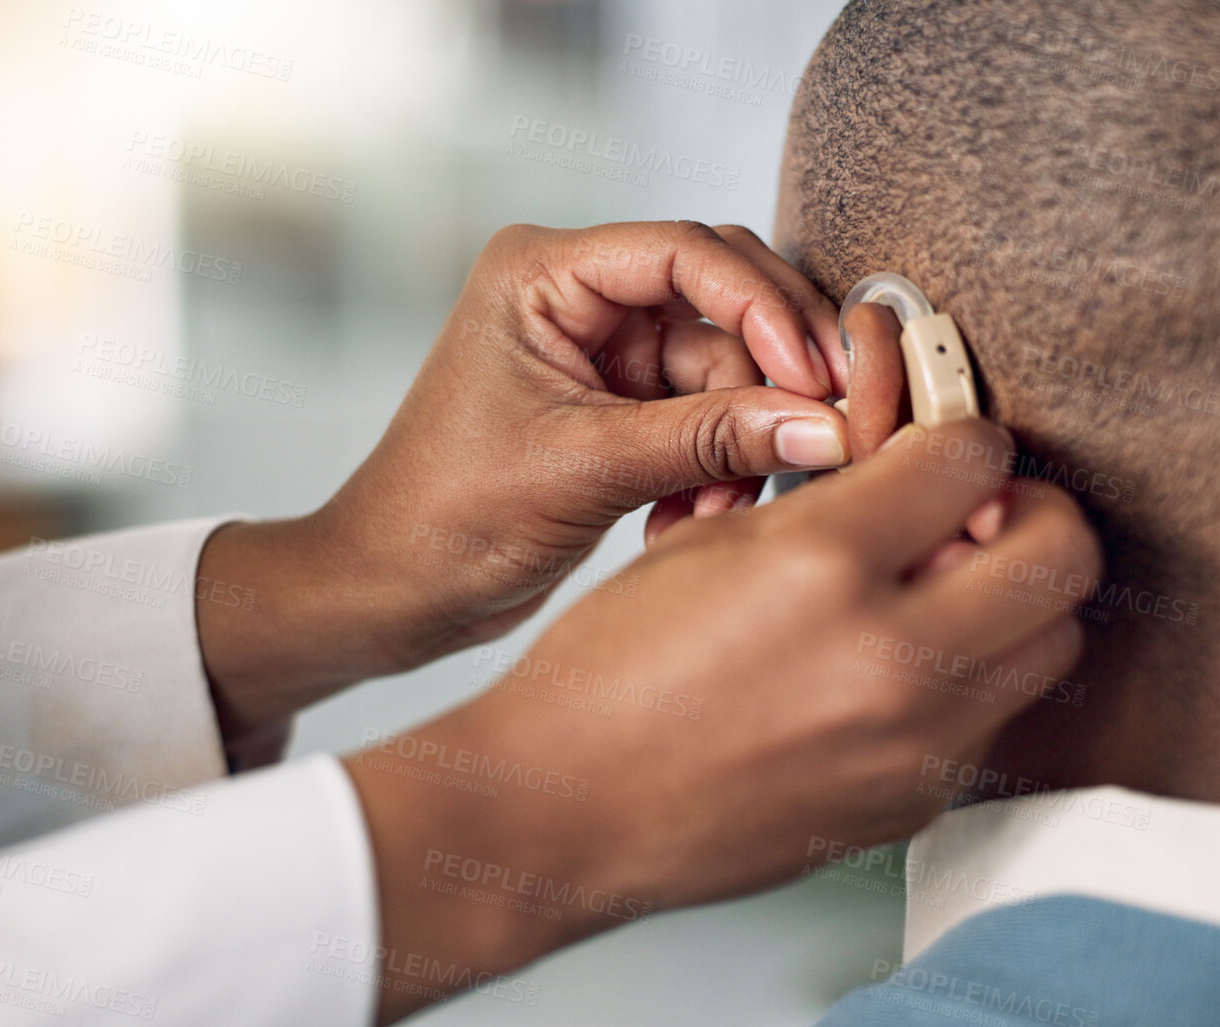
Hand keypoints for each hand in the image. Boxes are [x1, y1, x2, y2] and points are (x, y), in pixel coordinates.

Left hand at [197, 222, 853, 754]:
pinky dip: (716, 469)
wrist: (394, 594)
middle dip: (769, 375)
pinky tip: (690, 521)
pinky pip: (707, 418)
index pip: (687, 252)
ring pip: (725, 370)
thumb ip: (710, 441)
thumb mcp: (587, 470)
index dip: (763, 309)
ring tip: (716, 511)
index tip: (815, 377)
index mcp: (543, 273)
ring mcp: (602, 354)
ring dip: (738, 442)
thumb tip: (825, 427)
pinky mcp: (620, 409)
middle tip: (824, 431)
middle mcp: (578, 298)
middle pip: (723, 301)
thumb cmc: (446, 517)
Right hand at [346, 417, 1100, 1022]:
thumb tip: (921, 477)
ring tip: (945, 592)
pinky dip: (968, 679)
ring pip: (1052, 641)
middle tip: (979, 511)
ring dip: (1018, 600)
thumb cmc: (610, 671)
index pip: (978, 456)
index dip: (965, 435)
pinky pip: (992, 717)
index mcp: (824, 562)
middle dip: (1031, 512)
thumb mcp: (710, 542)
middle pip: (1062, 552)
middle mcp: (892, 655)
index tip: (946, 447)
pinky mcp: (915, 804)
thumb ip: (830, 503)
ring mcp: (916, 743)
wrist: (566, 808)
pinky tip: (895, 671)